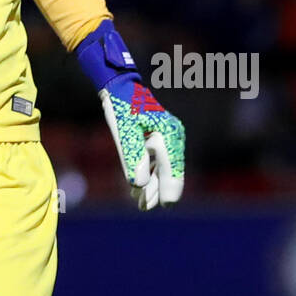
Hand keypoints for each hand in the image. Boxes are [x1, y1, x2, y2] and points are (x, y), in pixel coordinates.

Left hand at [99, 74, 184, 209]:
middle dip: (157, 192)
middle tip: (143, 206)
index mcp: (169, 136)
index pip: (173, 172)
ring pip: (166, 169)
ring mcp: (170, 138)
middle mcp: (174, 138)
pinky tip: (140, 187)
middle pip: (171, 173)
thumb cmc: (123, 108)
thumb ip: (133, 157)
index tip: (162, 205)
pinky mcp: (163, 139)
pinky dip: (152, 175)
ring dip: (153, 186)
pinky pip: (161, 162)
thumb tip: (140, 184)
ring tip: (140, 203)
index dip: (168, 191)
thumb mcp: (124, 132)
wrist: (121, 88)